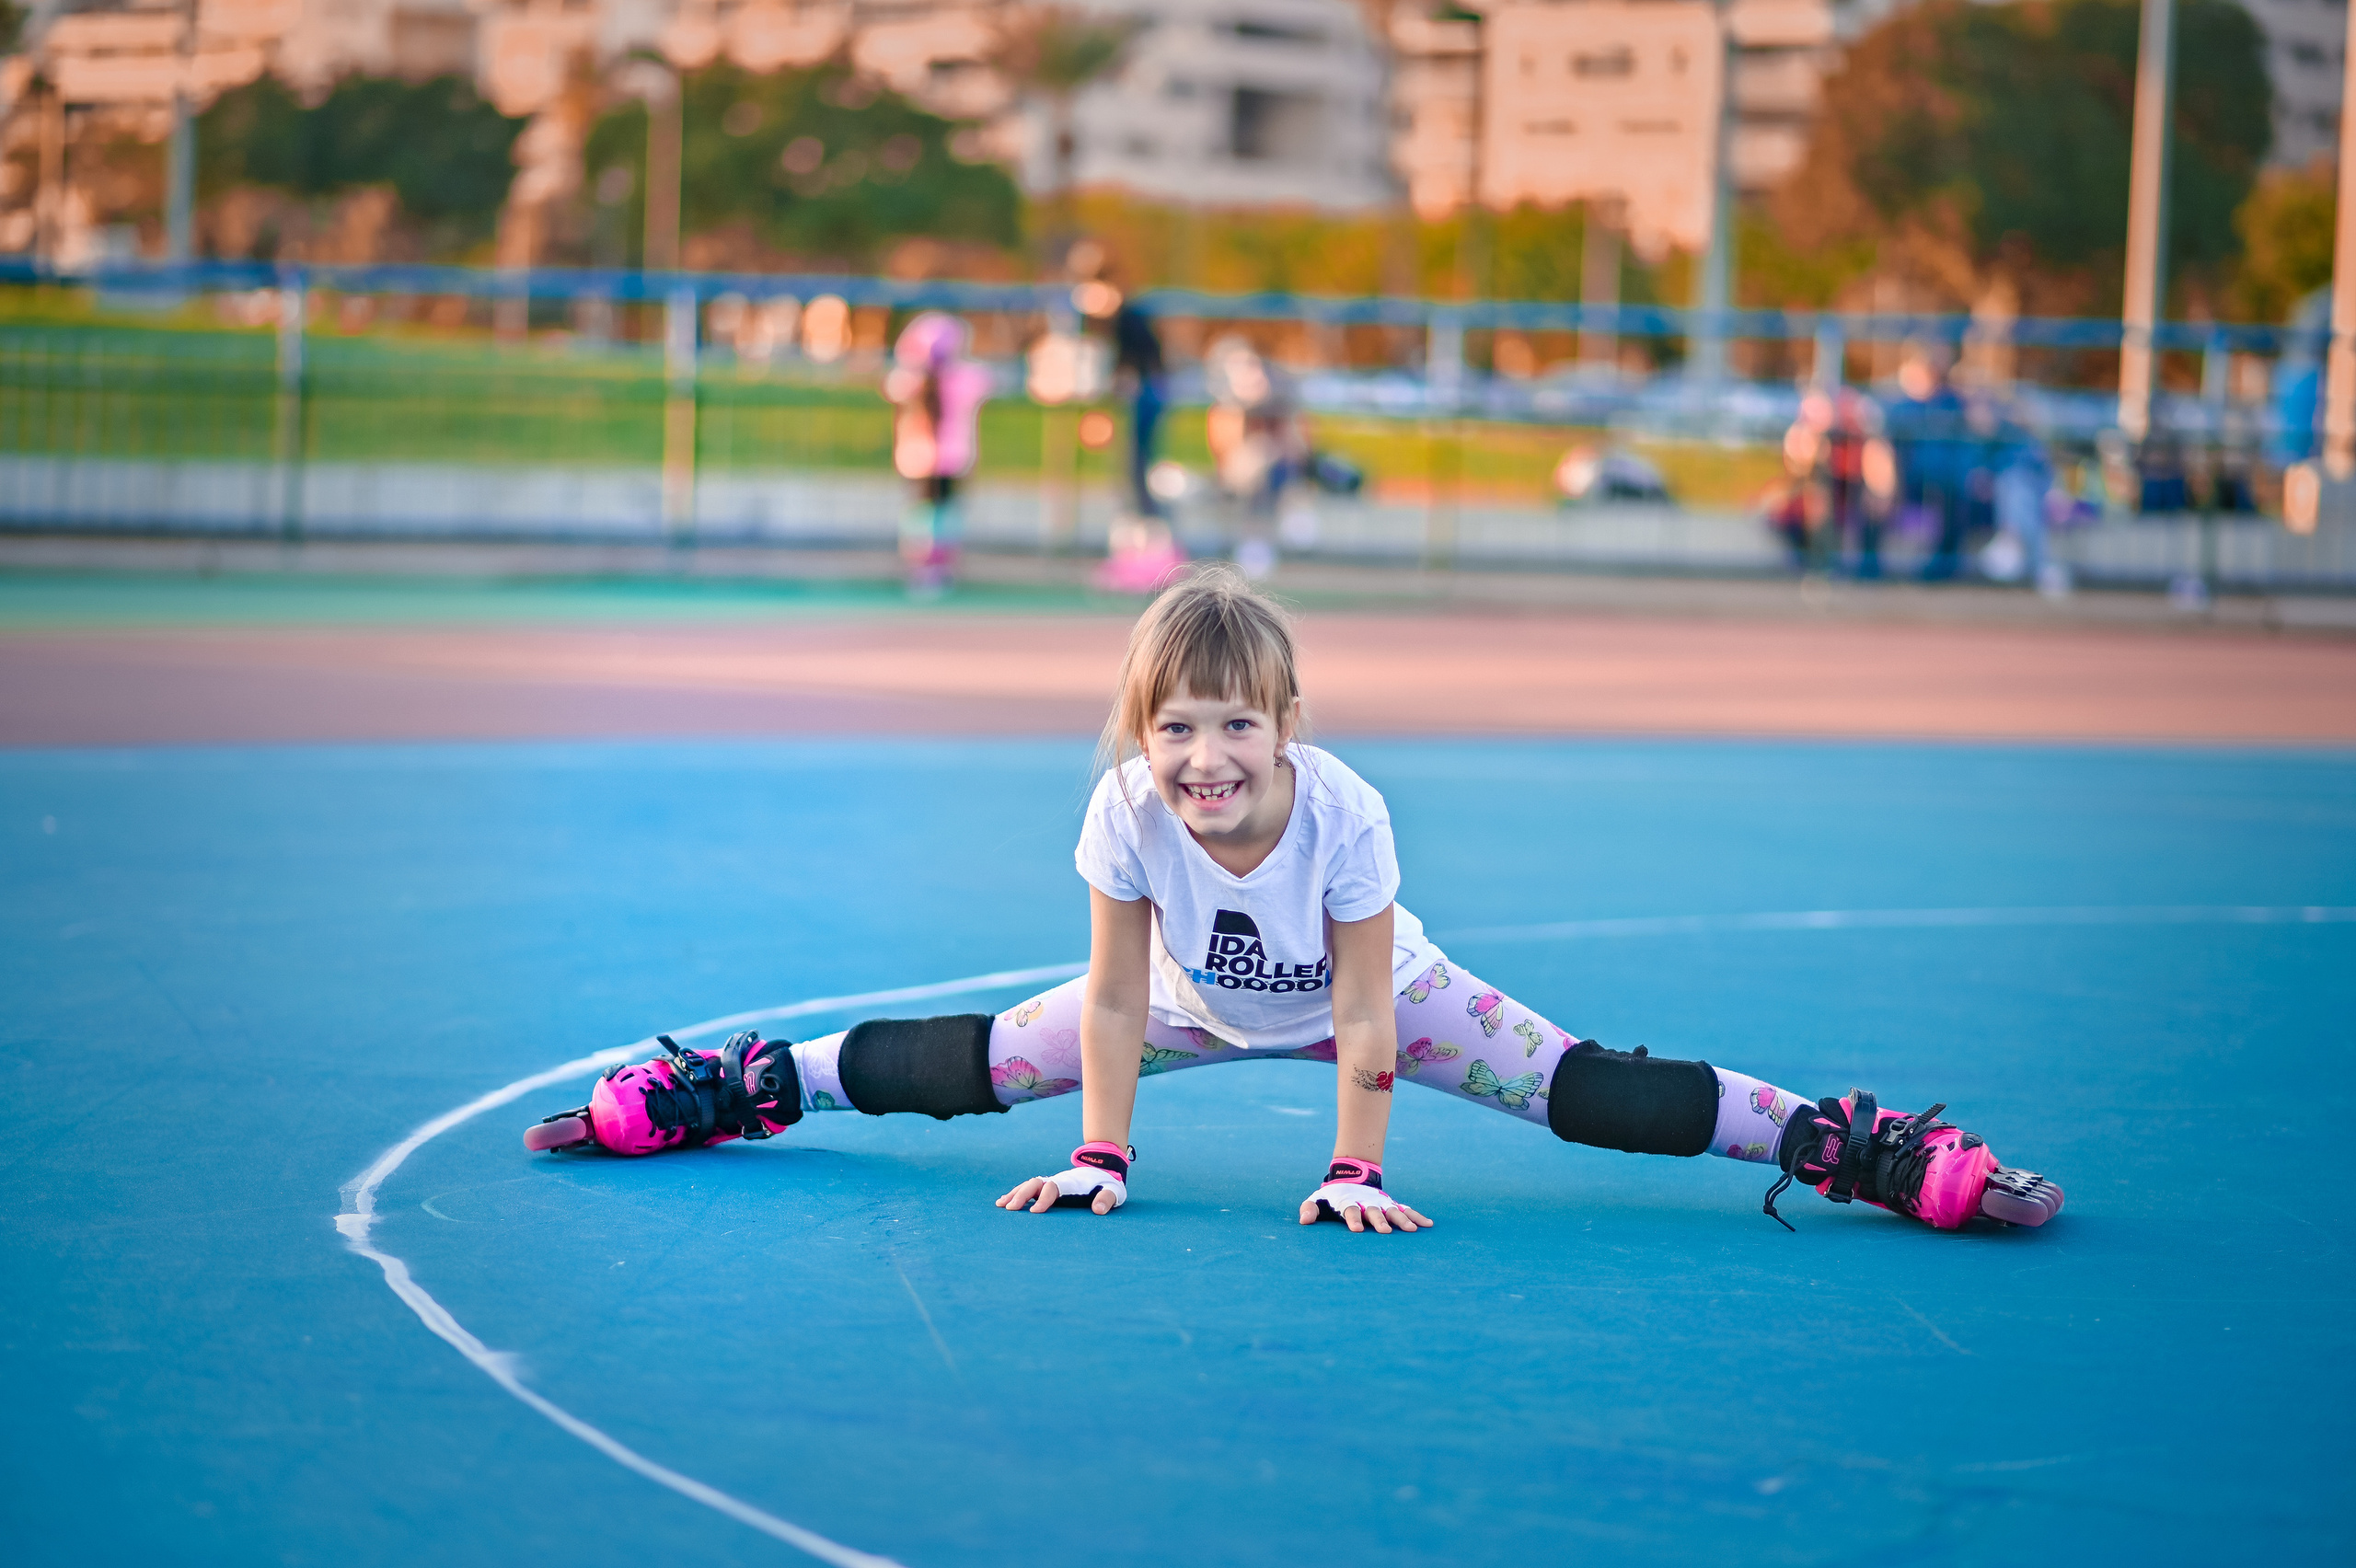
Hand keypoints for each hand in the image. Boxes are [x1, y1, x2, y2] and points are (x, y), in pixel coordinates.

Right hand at [997, 1149, 1126, 1215]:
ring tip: (1001, 1205)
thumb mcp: (1114, 1191)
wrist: (1103, 1170)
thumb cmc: (1107, 1184)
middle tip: (1010, 1209)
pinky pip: (1029, 1189)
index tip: (1034, 1213)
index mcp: (1071, 1182)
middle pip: (1035, 1184)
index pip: (1053, 1188)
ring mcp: (1051, 1183)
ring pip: (1028, 1185)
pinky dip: (1016, 1194)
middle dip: (1021, 1195)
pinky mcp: (1048, 1187)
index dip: (1043, 1199)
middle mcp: (1057, 1180)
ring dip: (1015, 1194)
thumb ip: (1106, 1199)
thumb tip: (1098, 1210)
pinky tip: (1004, 1202)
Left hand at [1299, 1179, 1431, 1232]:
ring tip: (1412, 1230)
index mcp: (1349, 1203)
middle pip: (1374, 1212)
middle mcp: (1367, 1203)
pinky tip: (1428, 1224)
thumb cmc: (1332, 1197)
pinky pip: (1406, 1210)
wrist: (1351, 1176)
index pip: (1351, 1211)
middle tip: (1385, 1232)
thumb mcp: (1318, 1201)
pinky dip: (1416, 1216)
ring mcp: (1381, 1203)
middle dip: (1379, 1221)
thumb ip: (1309, 1209)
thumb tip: (1303, 1220)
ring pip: (1393, 1210)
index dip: (1353, 1219)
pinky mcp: (1391, 1204)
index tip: (1357, 1230)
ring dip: (1402, 1220)